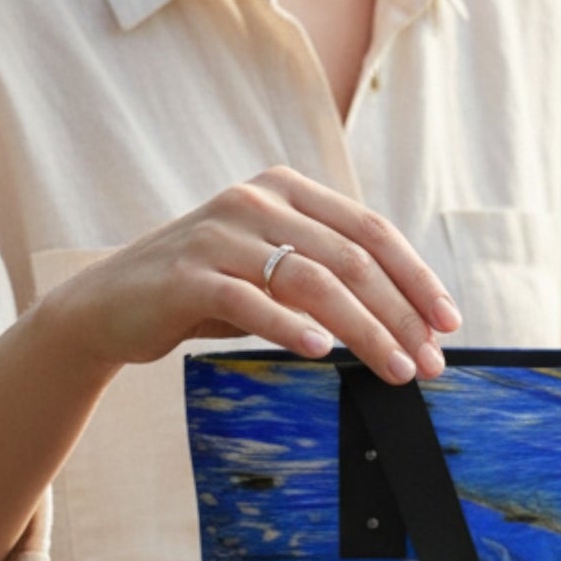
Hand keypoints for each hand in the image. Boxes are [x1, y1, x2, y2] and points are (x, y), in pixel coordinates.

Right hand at [36, 165, 461, 386]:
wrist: (112, 304)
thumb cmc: (208, 292)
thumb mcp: (274, 272)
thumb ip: (330, 278)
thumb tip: (411, 325)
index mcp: (287, 190)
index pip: (371, 231)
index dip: (416, 278)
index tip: (448, 325)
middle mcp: (257, 201)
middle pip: (351, 261)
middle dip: (400, 317)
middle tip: (428, 365)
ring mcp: (220, 233)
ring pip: (313, 281)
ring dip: (364, 331)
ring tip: (394, 370)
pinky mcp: (187, 274)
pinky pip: (250, 300)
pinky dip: (289, 326)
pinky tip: (320, 351)